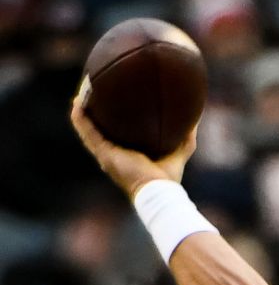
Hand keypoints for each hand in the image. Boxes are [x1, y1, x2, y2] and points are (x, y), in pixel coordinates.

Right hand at [70, 98, 197, 198]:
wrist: (158, 191)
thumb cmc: (168, 179)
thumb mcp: (179, 151)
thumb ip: (186, 136)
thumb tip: (194, 118)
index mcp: (127, 155)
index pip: (116, 136)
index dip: (112, 122)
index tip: (113, 104)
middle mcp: (114, 154)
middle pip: (99, 131)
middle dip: (94, 114)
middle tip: (93, 94)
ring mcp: (106, 155)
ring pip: (88, 130)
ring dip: (82, 113)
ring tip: (80, 94)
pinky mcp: (104, 154)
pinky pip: (88, 133)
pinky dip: (81, 119)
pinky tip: (77, 103)